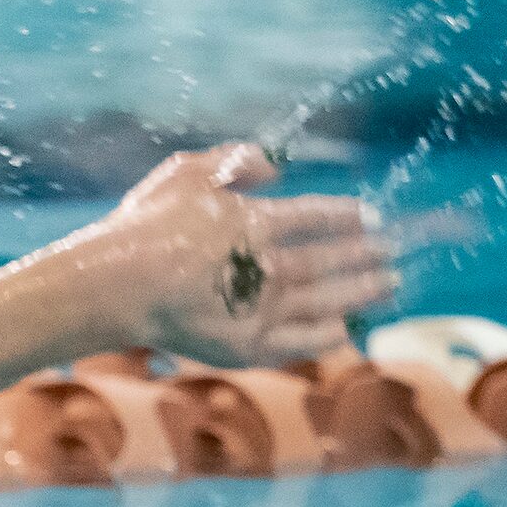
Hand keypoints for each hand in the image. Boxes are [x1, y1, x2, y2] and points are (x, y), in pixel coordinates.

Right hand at [91, 145, 397, 365]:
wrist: (114, 288)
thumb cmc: (142, 227)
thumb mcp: (185, 172)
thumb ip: (234, 160)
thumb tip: (275, 166)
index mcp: (257, 221)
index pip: (319, 216)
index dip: (350, 216)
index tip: (372, 217)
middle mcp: (269, 265)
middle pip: (333, 259)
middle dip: (368, 254)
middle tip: (393, 252)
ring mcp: (262, 309)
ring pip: (328, 300)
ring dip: (363, 291)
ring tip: (389, 286)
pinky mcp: (248, 346)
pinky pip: (301, 342)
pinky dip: (327, 336)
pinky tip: (344, 330)